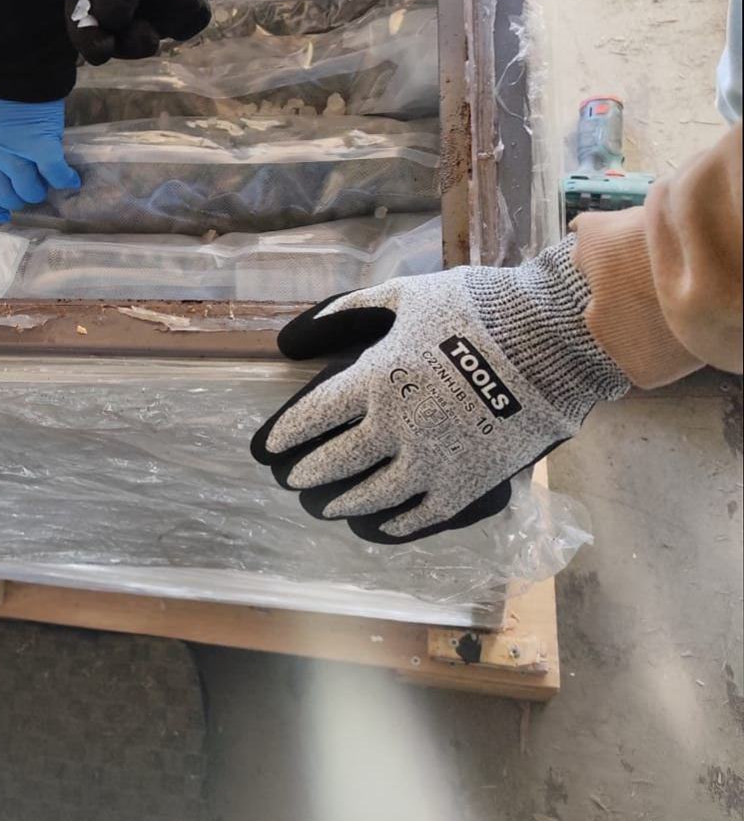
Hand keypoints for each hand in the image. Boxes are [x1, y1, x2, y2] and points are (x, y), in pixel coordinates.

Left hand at [0, 84, 80, 223]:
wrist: (5, 66)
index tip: (1, 214)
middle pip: (7, 196)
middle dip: (19, 197)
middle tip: (30, 187)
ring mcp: (15, 155)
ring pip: (30, 190)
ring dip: (41, 190)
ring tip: (48, 182)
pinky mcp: (40, 146)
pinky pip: (54, 172)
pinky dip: (64, 178)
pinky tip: (71, 180)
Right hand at [67, 0, 269, 65]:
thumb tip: (109, 20)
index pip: (81, 9)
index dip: (86, 35)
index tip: (100, 51)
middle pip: (112, 32)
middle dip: (127, 42)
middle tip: (148, 40)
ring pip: (147, 33)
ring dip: (164, 27)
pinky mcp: (182, 0)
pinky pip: (180, 27)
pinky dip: (189, 19)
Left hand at [250, 238, 629, 542]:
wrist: (549, 341)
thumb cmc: (473, 310)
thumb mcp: (405, 296)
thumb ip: (349, 311)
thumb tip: (296, 332)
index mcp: (374, 380)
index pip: (313, 417)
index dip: (287, 435)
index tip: (270, 448)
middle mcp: (394, 427)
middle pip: (336, 462)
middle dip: (308, 474)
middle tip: (293, 481)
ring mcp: (431, 461)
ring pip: (372, 496)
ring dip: (343, 504)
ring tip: (326, 508)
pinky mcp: (466, 484)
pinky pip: (420, 514)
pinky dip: (395, 523)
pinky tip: (380, 525)